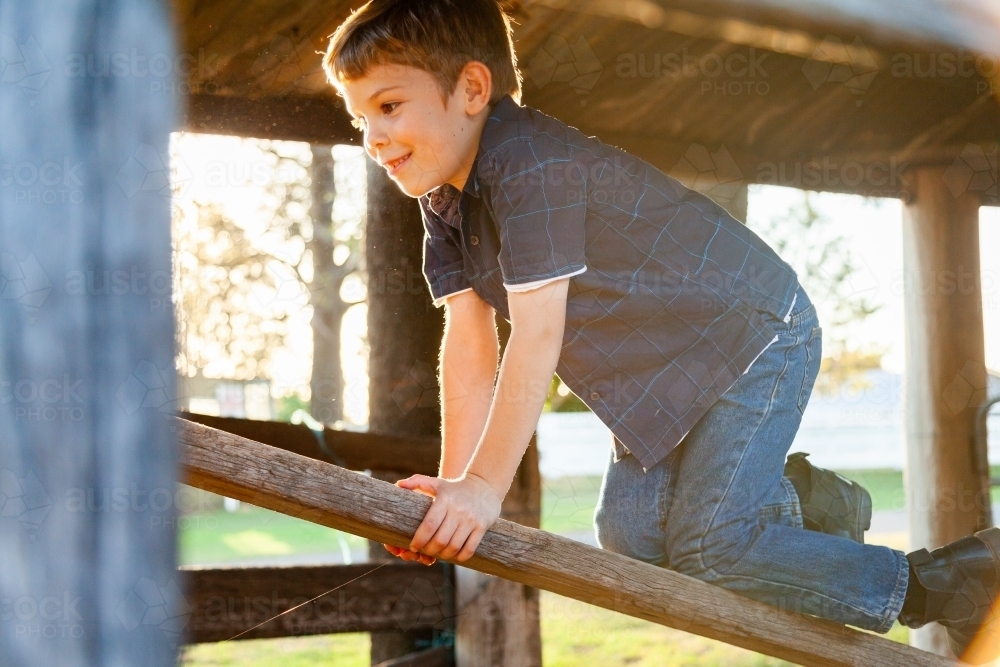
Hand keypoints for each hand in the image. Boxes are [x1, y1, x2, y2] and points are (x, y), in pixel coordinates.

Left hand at [383, 473, 501, 564]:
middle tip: (424, 551)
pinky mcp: (482, 527)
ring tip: (438, 553)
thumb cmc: (455, 488)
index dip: (419, 539)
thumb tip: (398, 486)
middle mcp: (458, 510)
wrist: (484, 485)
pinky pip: (469, 549)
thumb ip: (417, 482)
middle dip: (429, 549)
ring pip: (454, 546)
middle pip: (440, 539)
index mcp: (445, 500)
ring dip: (443, 555)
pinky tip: (454, 555)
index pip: (429, 525)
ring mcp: (471, 520)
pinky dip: (459, 557)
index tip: (413, 546)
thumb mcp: (437, 483)